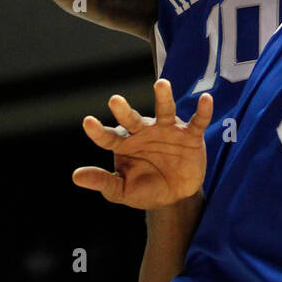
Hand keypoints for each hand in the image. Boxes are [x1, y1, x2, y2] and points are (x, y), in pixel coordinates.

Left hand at [73, 80, 212, 208]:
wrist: (176, 197)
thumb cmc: (145, 189)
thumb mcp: (122, 190)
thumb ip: (103, 182)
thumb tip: (76, 176)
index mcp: (124, 144)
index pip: (108, 137)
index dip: (98, 131)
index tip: (88, 122)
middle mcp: (144, 132)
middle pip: (133, 119)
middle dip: (124, 111)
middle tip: (114, 100)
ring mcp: (168, 131)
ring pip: (164, 111)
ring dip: (163, 98)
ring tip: (161, 84)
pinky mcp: (190, 136)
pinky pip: (197, 122)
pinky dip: (202, 111)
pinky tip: (205, 100)